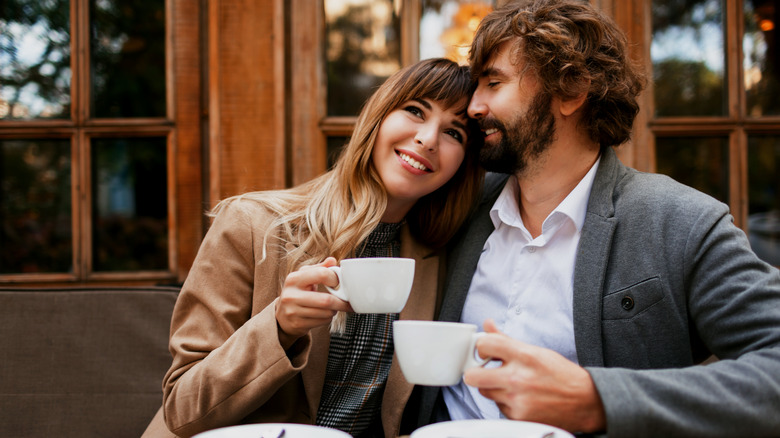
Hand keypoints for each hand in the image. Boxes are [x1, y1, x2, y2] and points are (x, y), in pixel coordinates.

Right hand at [275, 257, 352, 341]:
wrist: (282, 315)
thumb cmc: (297, 292)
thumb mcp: (304, 276)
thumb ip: (319, 268)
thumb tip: (332, 261)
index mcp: (294, 279)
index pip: (321, 274)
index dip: (334, 279)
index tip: (339, 283)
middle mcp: (291, 295)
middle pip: (326, 300)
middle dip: (341, 302)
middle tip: (347, 300)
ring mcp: (293, 311)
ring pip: (326, 313)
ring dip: (334, 310)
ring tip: (332, 306)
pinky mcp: (297, 324)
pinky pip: (322, 321)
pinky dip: (328, 318)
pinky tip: (324, 314)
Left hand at [463, 319, 605, 432]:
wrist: (585, 401)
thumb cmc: (561, 374)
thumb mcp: (535, 350)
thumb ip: (506, 339)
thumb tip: (488, 325)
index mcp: (524, 356)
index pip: (484, 345)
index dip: (481, 347)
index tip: (486, 351)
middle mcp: (518, 379)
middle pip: (472, 376)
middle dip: (475, 372)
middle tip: (484, 371)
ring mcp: (517, 400)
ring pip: (485, 392)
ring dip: (492, 388)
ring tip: (510, 384)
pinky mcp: (518, 417)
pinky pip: (498, 407)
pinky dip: (505, 402)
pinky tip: (520, 397)